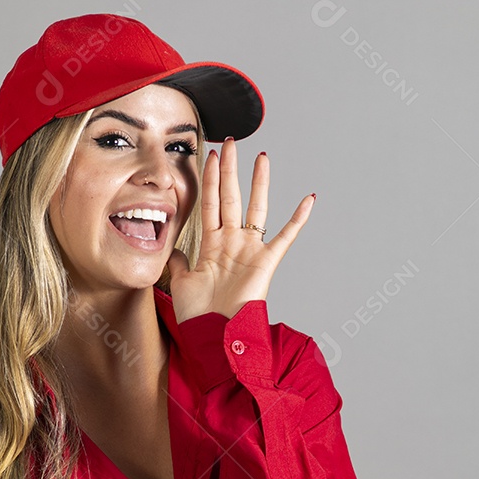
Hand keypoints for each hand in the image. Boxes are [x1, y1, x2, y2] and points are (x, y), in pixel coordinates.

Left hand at [167, 138, 315, 323]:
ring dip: (258, 183)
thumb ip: (177, 262)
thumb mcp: (180, 283)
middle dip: (229, 169)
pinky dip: (298, 219)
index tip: (209, 156)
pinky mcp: (266, 262)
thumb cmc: (199, 316)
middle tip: (230, 143)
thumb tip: (170, 248)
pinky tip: (309, 199)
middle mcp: (232, 243)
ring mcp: (250, 251)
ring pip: (255, 208)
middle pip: (230, 197)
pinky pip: (285, 237)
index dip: (208, 180)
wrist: (213, 336)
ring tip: (261, 157)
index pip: (209, 203)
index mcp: (212, 245)